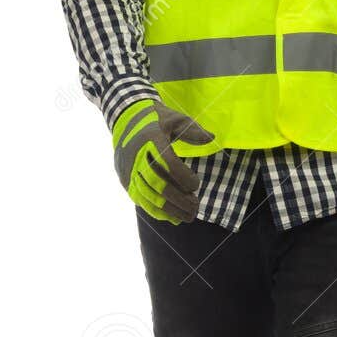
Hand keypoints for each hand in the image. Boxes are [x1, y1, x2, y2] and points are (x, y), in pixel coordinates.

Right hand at [112, 99, 214, 223]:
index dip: (183, 177)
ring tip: (188, 216)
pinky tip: (172, 217)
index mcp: (151, 138)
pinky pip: (139, 200)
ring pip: (147, 195)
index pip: (167, 163)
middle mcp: (137, 156)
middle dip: (178, 199)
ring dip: (169, 209)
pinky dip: (156, 211)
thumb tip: (212, 138)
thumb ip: (193, 130)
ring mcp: (128, 170)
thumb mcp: (175, 118)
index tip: (196, 184)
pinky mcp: (125, 180)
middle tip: (196, 207)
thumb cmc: (156, 120)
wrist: (125, 119)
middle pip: (157, 183)